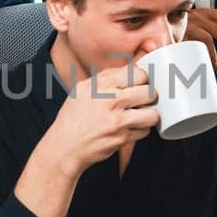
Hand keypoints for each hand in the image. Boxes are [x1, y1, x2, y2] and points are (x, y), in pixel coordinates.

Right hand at [41, 63, 159, 173]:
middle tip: (143, 100)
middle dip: (150, 97)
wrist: (65, 146)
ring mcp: (118, 121)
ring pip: (152, 114)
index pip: (138, 74)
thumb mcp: (83, 89)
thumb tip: (128, 70)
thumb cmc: (73, 118)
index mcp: (102, 86)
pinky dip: (140, 130)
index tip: (140, 84)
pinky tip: (130, 128)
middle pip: (150, 93)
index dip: (143, 79)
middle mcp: (111, 101)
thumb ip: (106, 78)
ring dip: (149, 115)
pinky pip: (144, 132)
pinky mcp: (122, 138)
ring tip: (140, 115)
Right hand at [185, 6, 216, 66]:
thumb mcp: (203, 14)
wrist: (159, 20)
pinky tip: (201, 65)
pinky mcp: (180, 37)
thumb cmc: (183, 19)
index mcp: (206, 14)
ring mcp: (189, 28)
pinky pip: (193, 50)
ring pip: (206, 42)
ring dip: (213, 55)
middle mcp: (198, 19)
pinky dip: (199, 58)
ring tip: (216, 65)